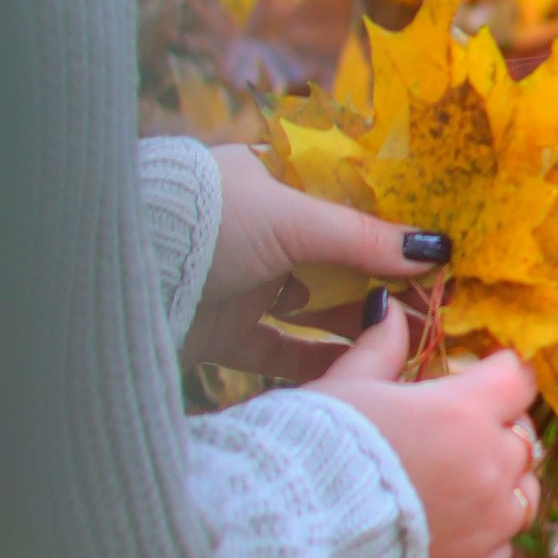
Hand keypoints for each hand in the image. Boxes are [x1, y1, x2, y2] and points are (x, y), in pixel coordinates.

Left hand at [190, 143, 450, 364]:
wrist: (120, 275)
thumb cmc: (208, 221)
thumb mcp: (291, 219)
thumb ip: (361, 237)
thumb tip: (436, 248)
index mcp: (274, 182)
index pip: (347, 201)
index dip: (391, 226)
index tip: (437, 252)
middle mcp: (260, 232)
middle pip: (337, 261)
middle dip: (383, 285)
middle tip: (434, 308)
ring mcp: (243, 284)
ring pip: (315, 309)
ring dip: (356, 327)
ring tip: (406, 345)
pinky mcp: (225, 334)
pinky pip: (283, 352)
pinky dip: (319, 362)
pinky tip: (359, 374)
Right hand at [309, 300, 541, 557]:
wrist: (292, 540)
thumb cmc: (317, 451)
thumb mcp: (346, 386)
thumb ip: (380, 348)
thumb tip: (388, 310)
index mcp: (463, 412)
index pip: (516, 377)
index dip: (498, 372)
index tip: (479, 376)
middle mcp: (489, 466)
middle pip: (522, 436)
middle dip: (497, 427)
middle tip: (458, 429)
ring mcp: (487, 523)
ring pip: (523, 494)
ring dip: (501, 483)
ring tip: (462, 481)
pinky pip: (500, 548)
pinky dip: (484, 537)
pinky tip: (450, 529)